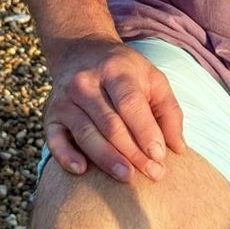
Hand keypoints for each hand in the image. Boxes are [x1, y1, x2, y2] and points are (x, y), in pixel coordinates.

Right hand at [44, 38, 185, 183]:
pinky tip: (82, 171)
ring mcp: (65, 100)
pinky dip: (66, 157)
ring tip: (128, 177)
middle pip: (110, 124)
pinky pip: (54, 140)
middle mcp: (86, 84)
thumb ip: (169, 111)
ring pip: (86, 134)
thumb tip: (179, 148)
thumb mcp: (153, 79)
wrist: (81, 52)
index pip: (130, 103)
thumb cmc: (125, 72)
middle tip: (153, 173)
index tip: (159, 155)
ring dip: (108, 159)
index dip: (145, 131)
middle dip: (133, 152)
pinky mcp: (50, 115)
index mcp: (115, 71)